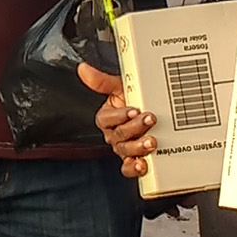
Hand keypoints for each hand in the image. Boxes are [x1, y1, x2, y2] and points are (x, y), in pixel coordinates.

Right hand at [76, 62, 157, 176]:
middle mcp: (114, 135)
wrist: (153, 114)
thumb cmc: (134, 101)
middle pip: (118, 135)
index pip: (107, 119)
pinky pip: (129, 168)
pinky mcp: (135, 160)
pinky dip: (135, 168)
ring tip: (151, 141)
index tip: (134, 109)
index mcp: (108, 118)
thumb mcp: (120, 87)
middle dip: (134, 128)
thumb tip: (83, 69)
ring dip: (137, 147)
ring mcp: (124, 149)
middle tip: (149, 120)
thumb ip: (102, 81)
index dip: (119, 115)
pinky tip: (143, 163)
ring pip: (125, 151)